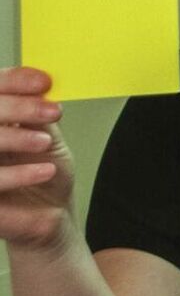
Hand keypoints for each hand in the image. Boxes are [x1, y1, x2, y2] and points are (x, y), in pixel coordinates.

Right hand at [0, 68, 75, 249]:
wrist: (50, 214)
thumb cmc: (45, 174)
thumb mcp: (48, 137)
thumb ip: (39, 113)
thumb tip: (41, 85)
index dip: (13, 81)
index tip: (43, 82)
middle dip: (17, 106)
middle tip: (51, 110)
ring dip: (15, 138)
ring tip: (44, 143)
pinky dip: (18, 174)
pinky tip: (44, 170)